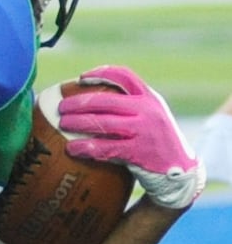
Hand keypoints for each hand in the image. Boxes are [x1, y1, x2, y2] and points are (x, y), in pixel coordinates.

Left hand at [59, 65, 205, 209]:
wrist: (182, 171)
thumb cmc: (157, 141)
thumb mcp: (151, 116)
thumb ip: (131, 105)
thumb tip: (91, 99)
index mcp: (150, 98)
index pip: (125, 76)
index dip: (100, 73)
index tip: (81, 78)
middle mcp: (148, 111)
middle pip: (106, 100)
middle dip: (79, 103)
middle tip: (61, 107)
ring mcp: (143, 131)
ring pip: (102, 123)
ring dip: (78, 123)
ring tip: (62, 124)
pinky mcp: (138, 152)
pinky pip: (105, 147)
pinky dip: (85, 147)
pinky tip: (71, 148)